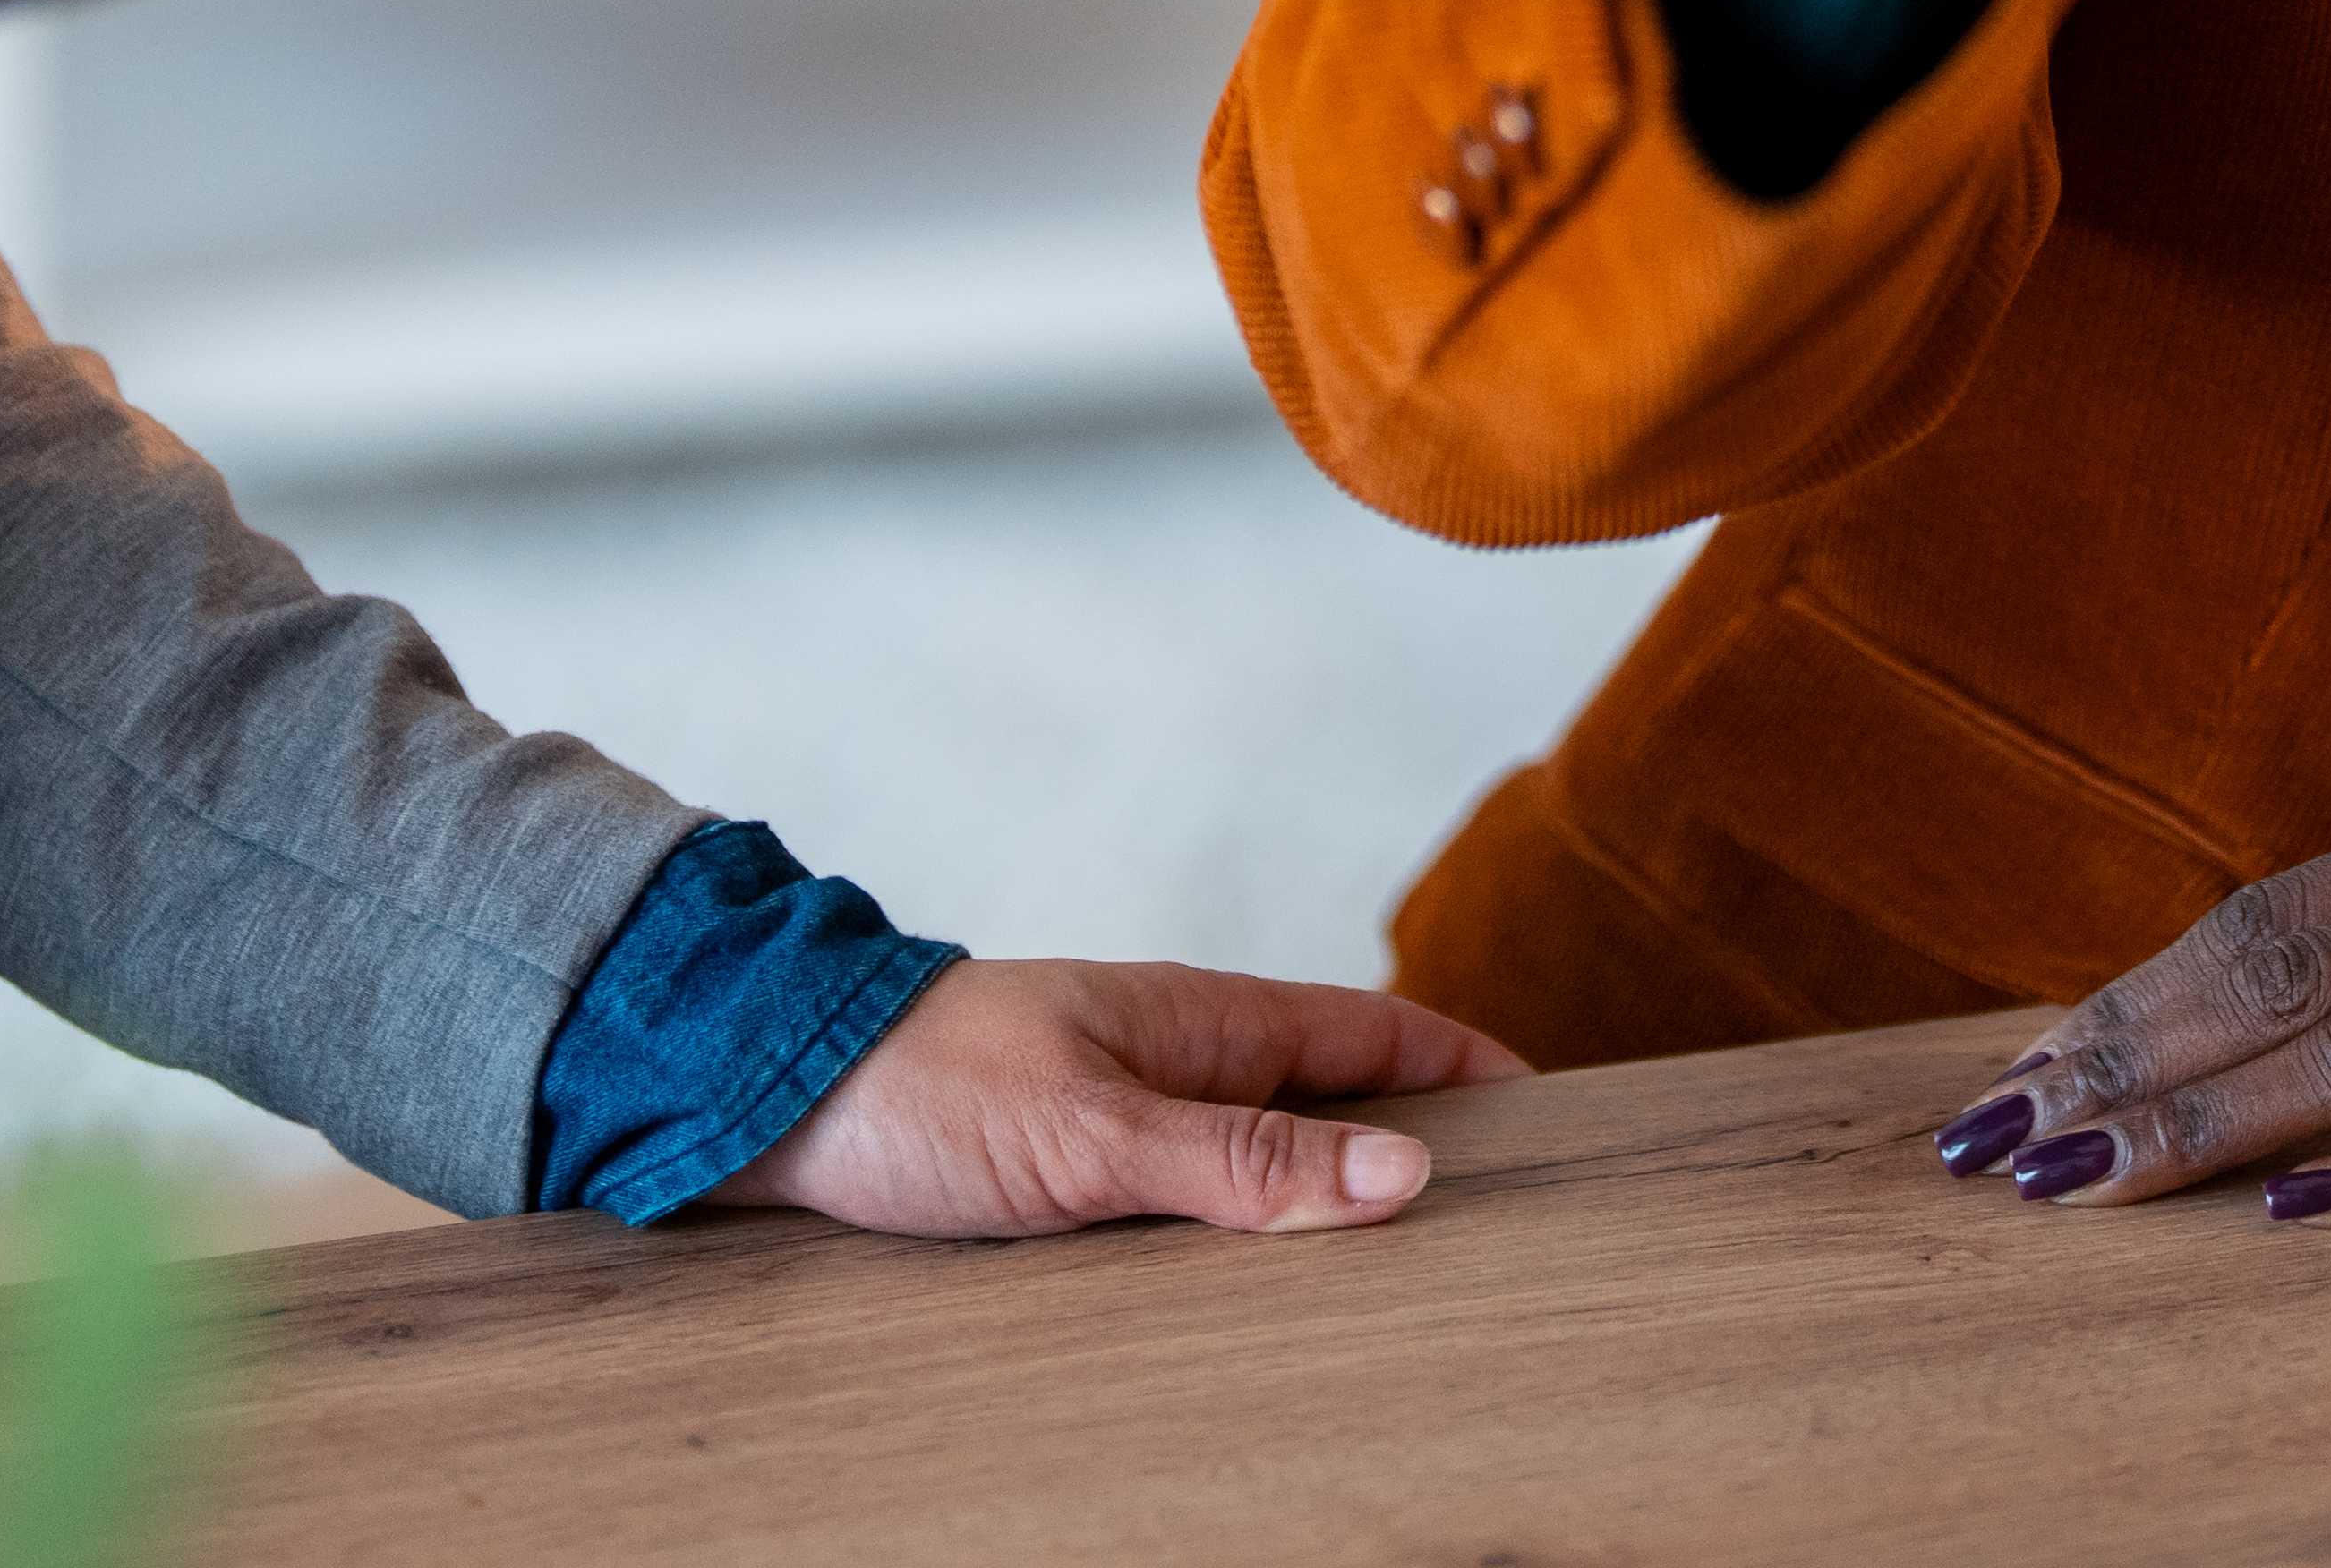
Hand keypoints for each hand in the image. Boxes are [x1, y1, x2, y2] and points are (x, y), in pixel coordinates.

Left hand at [719, 953, 1524, 1239]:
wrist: (771, 1092)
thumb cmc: (925, 1089)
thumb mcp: (1096, 1138)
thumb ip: (1244, 1161)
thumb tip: (1402, 1179)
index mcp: (1210, 1022)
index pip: (1384, 1038)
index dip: (1473, 1074)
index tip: (1558, 1122)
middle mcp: (1184, 1060)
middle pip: (1341, 1102)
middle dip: (1421, 1155)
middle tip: (1503, 1231)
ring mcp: (1133, 1112)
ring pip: (1269, 1159)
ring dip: (1329, 1209)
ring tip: (1402, 1292)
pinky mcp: (1078, 1168)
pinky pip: (1197, 1202)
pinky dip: (1247, 1241)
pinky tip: (1257, 1309)